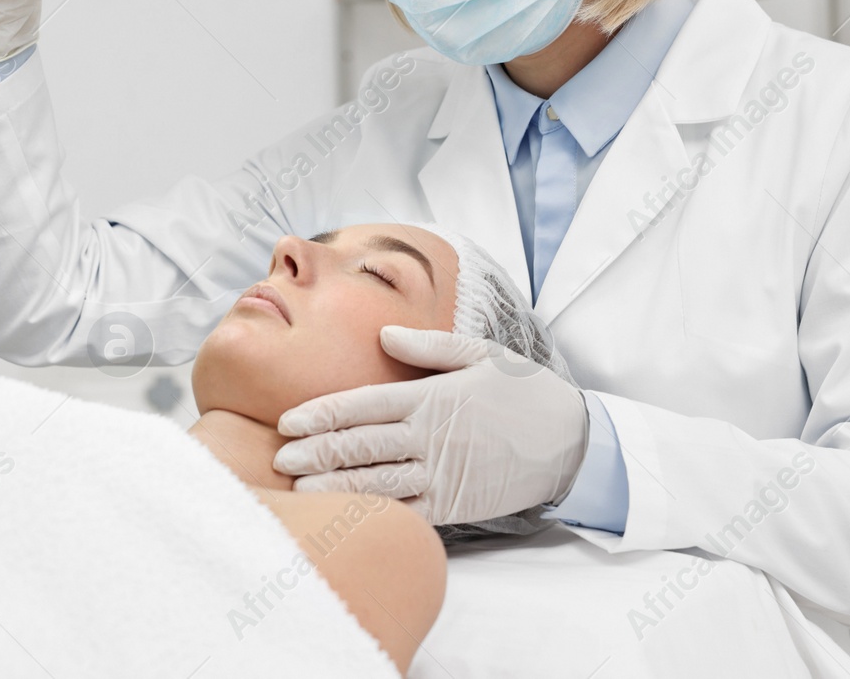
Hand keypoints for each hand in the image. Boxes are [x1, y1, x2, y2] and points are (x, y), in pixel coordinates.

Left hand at [272, 326, 589, 526]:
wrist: (570, 440)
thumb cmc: (522, 391)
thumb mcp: (480, 353)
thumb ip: (428, 345)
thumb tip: (383, 333)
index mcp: (430, 397)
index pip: (362, 405)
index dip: (321, 415)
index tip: (288, 422)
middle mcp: (430, 436)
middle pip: (360, 447)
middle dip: (315, 453)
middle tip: (279, 460)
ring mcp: (442, 474)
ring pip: (376, 484)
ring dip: (333, 488)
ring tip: (298, 491)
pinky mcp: (455, 505)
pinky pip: (407, 512)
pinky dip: (374, 515)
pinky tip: (346, 515)